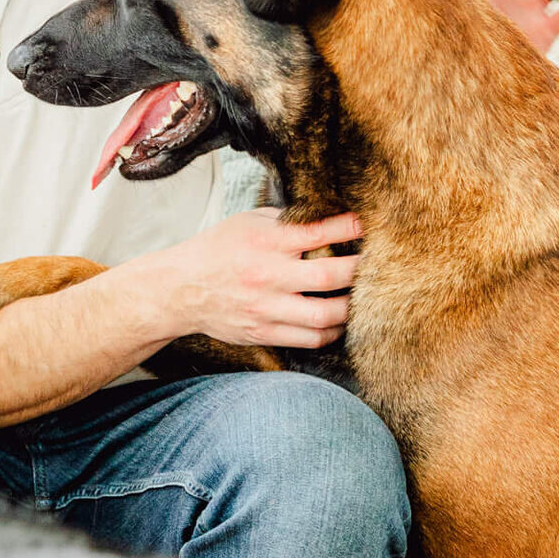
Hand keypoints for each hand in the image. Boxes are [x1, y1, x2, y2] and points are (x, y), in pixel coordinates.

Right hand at [153, 209, 361, 351]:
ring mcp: (266, 309)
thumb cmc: (218, 250)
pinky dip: (330, 332)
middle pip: (330, 277)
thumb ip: (285, 221)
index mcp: (266, 243)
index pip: (319, 233)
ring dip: (351, 308)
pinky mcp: (263, 333)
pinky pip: (309, 339)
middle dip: (360, 272)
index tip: (368, 226)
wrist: (180, 289)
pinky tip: (337, 321)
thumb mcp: (247, 222)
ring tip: (360, 299)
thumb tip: (325, 218)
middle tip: (377, 267)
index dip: (350, 229)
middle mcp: (269, 276)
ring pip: (325, 316)